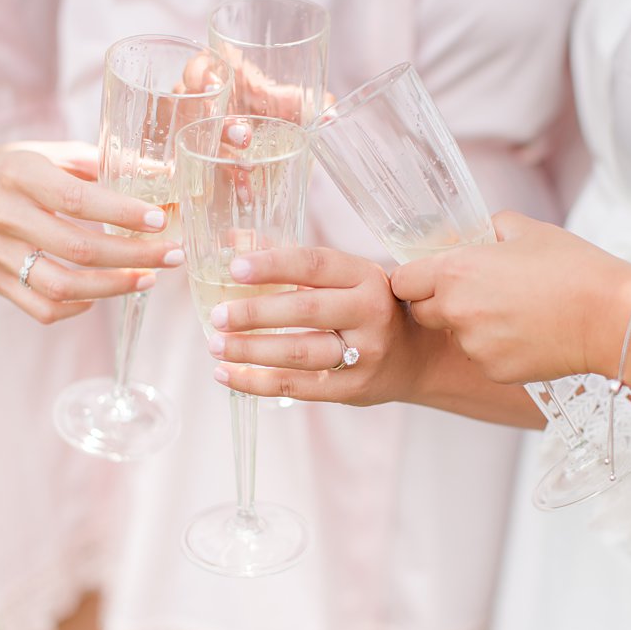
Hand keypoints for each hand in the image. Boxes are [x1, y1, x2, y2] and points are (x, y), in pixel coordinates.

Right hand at [0, 140, 183, 324]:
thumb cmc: (6, 171)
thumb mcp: (45, 153)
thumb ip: (98, 163)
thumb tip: (159, 174)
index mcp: (20, 175)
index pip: (77, 199)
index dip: (122, 212)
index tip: (158, 220)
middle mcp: (5, 215)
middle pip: (78, 248)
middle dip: (134, 255)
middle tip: (171, 255)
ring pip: (62, 285)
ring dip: (113, 287)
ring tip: (146, 278)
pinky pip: (41, 307)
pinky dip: (77, 307)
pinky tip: (100, 295)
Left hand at [207, 246, 437, 405]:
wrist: (415, 358)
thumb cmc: (364, 309)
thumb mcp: (343, 279)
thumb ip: (291, 262)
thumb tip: (233, 241)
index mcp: (365, 277)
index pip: (315, 264)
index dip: (273, 264)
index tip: (235, 268)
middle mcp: (369, 313)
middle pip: (306, 310)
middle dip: (255, 313)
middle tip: (217, 316)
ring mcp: (364, 354)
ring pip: (300, 352)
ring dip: (251, 351)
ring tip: (215, 346)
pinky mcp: (352, 388)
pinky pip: (297, 386)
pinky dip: (257, 383)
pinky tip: (226, 375)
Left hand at [391, 210, 630, 383]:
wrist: (613, 317)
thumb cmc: (574, 268)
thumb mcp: (525, 230)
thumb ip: (484, 229)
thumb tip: (462, 235)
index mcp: (455, 271)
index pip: (401, 281)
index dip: (414, 279)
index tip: (430, 277)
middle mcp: (456, 311)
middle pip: (421, 312)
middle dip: (438, 303)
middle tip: (478, 294)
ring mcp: (473, 345)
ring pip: (454, 337)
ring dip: (471, 327)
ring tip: (515, 312)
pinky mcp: (493, 370)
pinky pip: (481, 358)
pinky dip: (496, 348)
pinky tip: (527, 334)